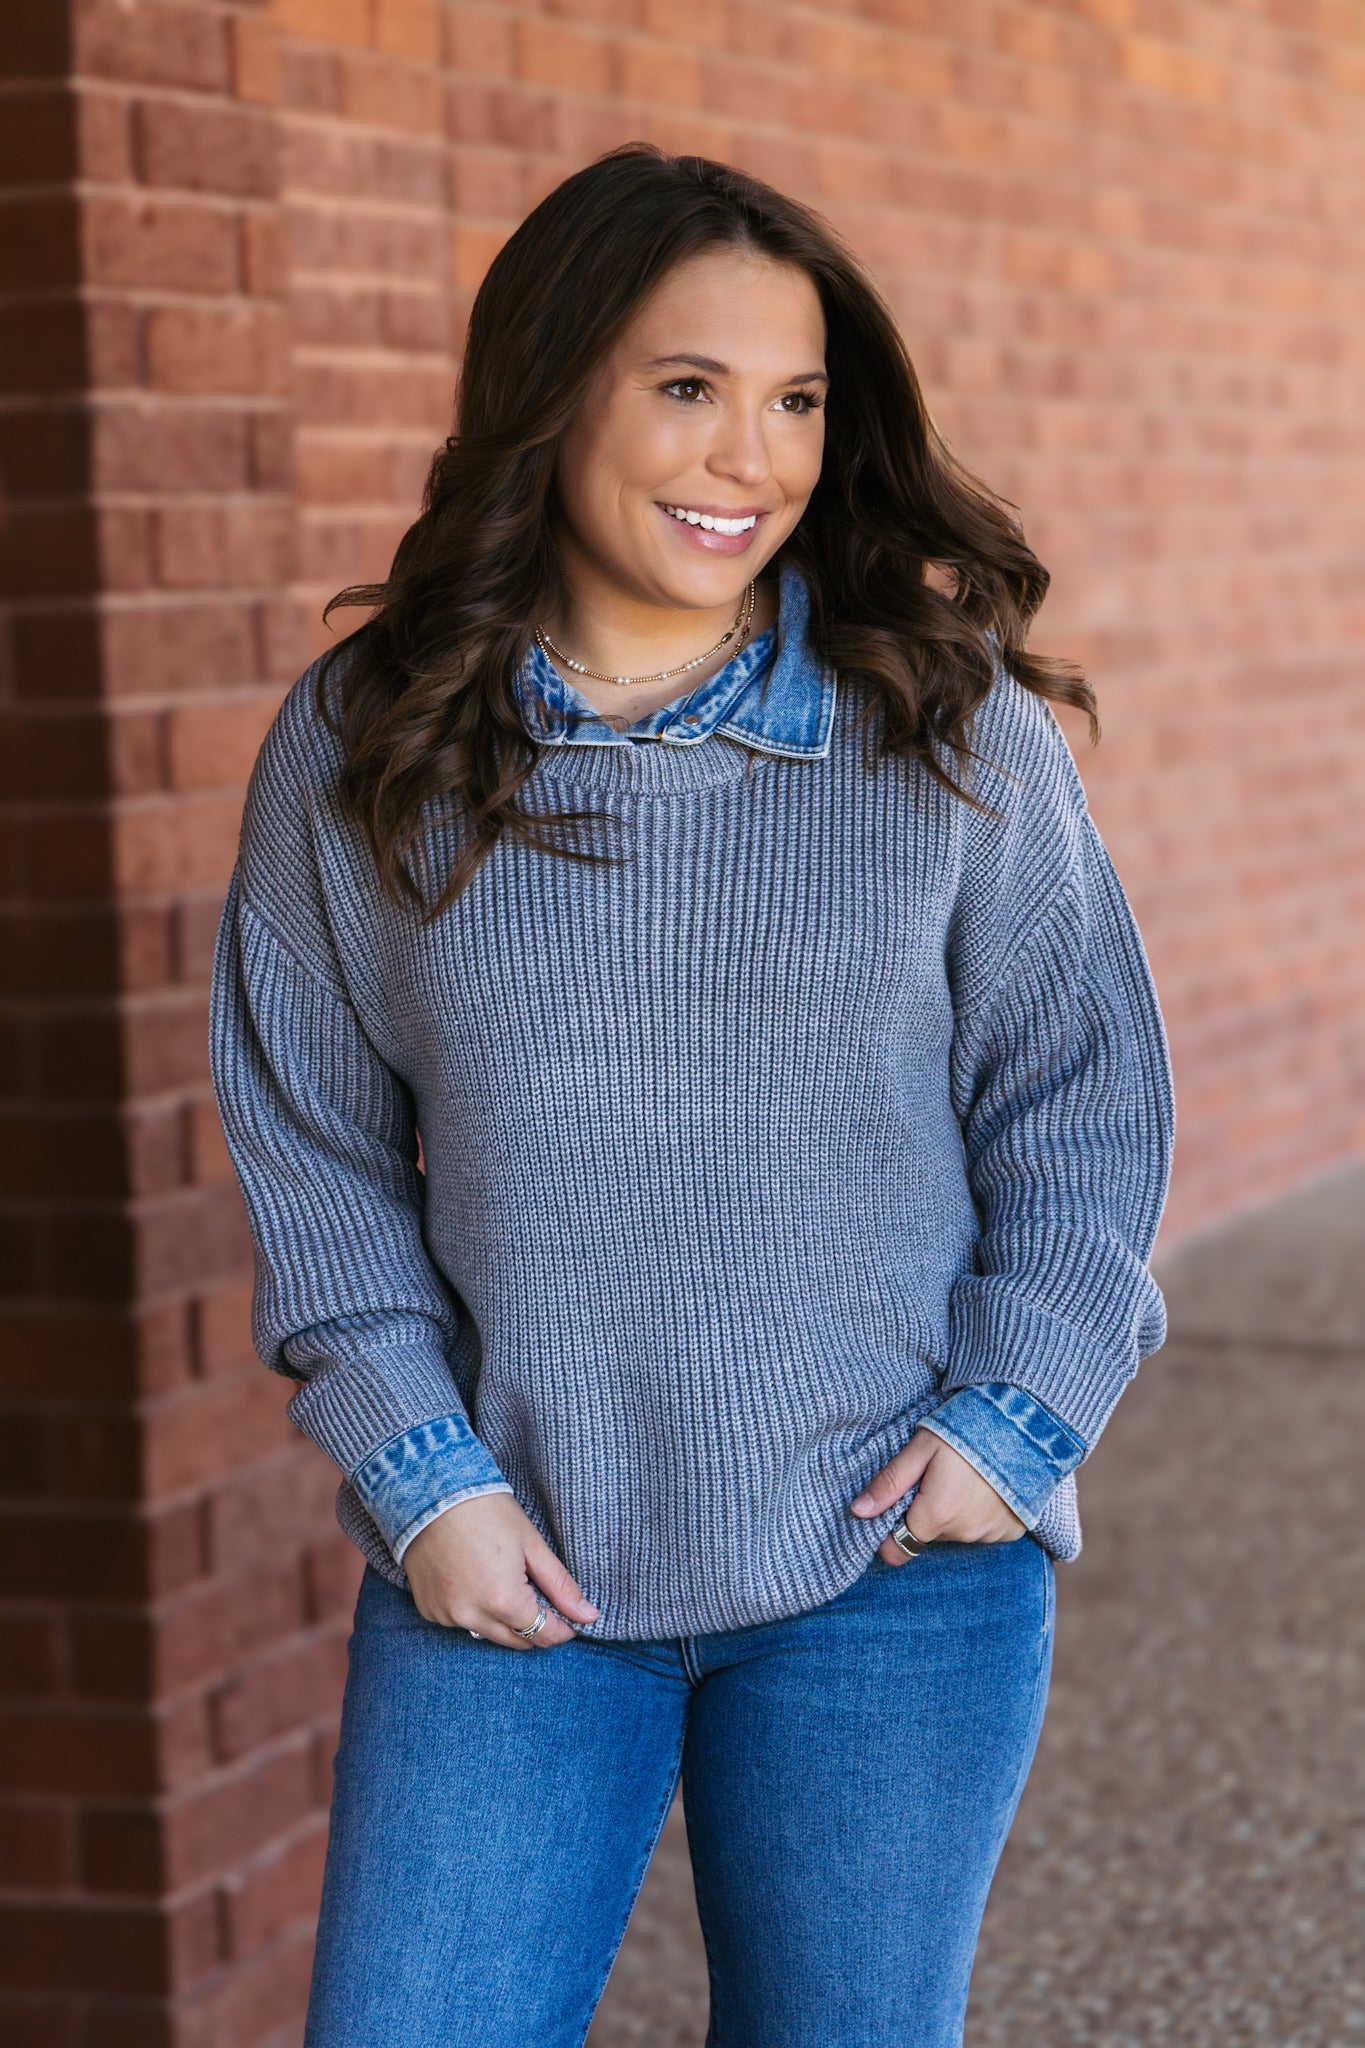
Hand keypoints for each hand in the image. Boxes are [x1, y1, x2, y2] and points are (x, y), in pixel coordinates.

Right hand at [403, 1492, 599, 1647]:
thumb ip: (561, 1586)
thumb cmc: (487, 1511)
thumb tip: (589, 1616)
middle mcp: (472, 1617)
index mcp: (503, 1600)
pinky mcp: (429, 1611)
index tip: (570, 1620)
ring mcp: (447, 1616)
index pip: (543, 1634)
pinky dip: (474, 1611)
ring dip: (503, 1619)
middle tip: (539, 1596)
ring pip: (488, 1634)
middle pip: (517, 1641)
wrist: (431, 1493)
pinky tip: (475, 1581)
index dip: (562, 1629)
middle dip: (534, 1626)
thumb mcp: (531, 1545)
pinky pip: (460, 1622)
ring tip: (504, 1581)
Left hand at [850, 1429, 1026, 1563]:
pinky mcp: (1012, 1531)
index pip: (897, 1551)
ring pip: (955, 1532)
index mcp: (936, 1515)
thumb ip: (888, 1484)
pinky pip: (983, 1530)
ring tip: (963, 1476)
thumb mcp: (920, 1449)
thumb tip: (857, 1511)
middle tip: (934, 1476)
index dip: (889, 1532)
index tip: (895, 1506)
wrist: (1026, 1425)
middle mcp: (964, 1533)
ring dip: (952, 1512)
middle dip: (923, 1512)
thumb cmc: (967, 1430)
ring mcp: (991, 1535)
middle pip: (926, 1536)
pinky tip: (985, 1486)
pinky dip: (979, 1513)